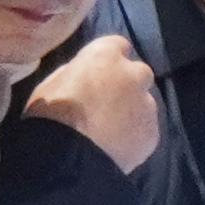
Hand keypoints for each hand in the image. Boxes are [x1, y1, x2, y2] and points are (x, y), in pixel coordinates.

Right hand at [26, 32, 161, 172]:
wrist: (68, 159)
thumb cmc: (51, 116)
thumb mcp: (52, 83)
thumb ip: (75, 72)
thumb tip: (83, 76)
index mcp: (105, 55)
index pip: (116, 46)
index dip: (106, 61)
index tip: (95, 74)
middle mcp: (134, 73)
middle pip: (136, 73)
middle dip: (124, 84)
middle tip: (103, 104)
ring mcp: (147, 104)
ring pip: (142, 103)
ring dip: (130, 111)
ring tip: (108, 132)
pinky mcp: (152, 133)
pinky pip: (144, 130)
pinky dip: (133, 136)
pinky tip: (114, 148)